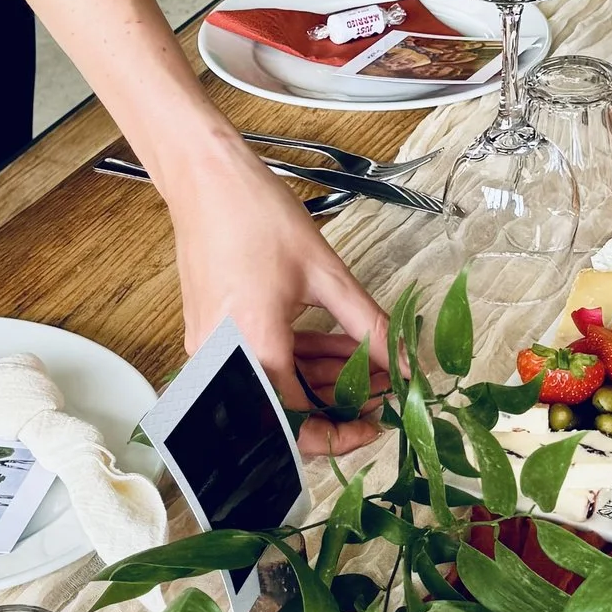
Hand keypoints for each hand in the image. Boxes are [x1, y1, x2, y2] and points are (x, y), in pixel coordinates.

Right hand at [163, 146, 391, 458]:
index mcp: (253, 349)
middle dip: (338, 403)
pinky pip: (261, 363)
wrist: (206, 179)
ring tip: (370, 359)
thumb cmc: (256, 216)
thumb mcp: (325, 273)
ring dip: (322, 379)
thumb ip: (369, 326)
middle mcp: (224, 361)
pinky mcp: (214, 335)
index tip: (376, 422)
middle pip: (286, 411)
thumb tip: (405, 362)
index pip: (297, 423)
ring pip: (275, 386)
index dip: (342, 432)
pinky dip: (298, 359)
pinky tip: (338, 343)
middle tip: (382, 386)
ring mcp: (214, 350)